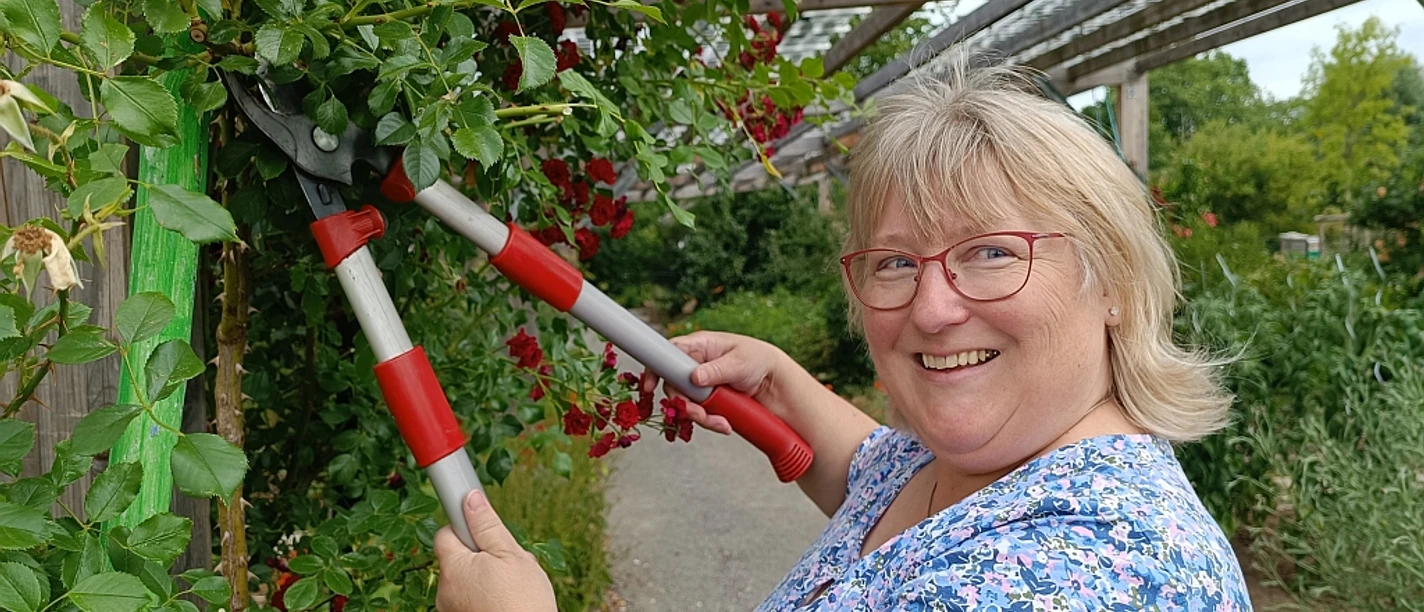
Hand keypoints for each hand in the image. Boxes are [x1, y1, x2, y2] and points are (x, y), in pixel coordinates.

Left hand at [434, 490, 555, 611]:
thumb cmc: (523, 601)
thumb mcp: (511, 555)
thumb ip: (487, 525)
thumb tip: (470, 498)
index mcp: (454, 567)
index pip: (445, 532)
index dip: (465, 527)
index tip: (481, 528)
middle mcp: (444, 590)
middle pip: (456, 558)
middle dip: (479, 555)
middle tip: (505, 563)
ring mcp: (450, 609)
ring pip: (465, 580)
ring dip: (483, 577)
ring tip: (509, 586)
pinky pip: (468, 598)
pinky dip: (483, 595)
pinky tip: (504, 600)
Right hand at [646, 330, 794, 435]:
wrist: (775, 382)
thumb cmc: (758, 360)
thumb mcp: (738, 362)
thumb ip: (716, 370)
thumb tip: (694, 377)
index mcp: (699, 346)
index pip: (668, 353)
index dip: (655, 369)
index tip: (649, 386)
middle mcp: (695, 365)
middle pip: (674, 386)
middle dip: (685, 404)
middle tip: (698, 414)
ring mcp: (700, 384)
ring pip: (686, 404)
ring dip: (700, 417)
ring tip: (721, 423)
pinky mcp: (707, 400)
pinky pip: (699, 413)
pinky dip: (710, 421)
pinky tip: (725, 424)